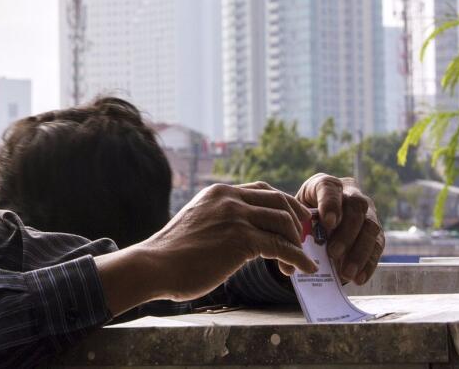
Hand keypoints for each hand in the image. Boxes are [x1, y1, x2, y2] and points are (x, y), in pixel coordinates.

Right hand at [110, 182, 317, 304]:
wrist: (154, 265)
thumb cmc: (172, 253)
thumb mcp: (197, 222)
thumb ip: (218, 220)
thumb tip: (237, 235)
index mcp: (219, 192)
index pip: (262, 189)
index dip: (283, 204)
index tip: (293, 221)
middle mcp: (230, 198)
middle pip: (279, 200)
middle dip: (298, 220)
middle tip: (305, 239)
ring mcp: (236, 217)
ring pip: (284, 222)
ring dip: (297, 243)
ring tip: (298, 261)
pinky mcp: (242, 240)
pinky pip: (281, 247)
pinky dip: (297, 258)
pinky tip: (303, 269)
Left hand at [295, 174, 384, 284]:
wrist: (317, 219)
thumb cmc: (303, 215)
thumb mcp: (295, 215)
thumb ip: (296, 225)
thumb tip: (294, 250)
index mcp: (326, 185)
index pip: (330, 188)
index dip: (330, 205)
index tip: (327, 223)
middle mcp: (351, 194)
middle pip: (356, 208)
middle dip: (345, 233)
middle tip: (333, 253)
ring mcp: (367, 212)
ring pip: (371, 228)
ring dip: (359, 252)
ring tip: (346, 273)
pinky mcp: (375, 232)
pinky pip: (377, 246)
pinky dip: (368, 264)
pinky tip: (358, 278)